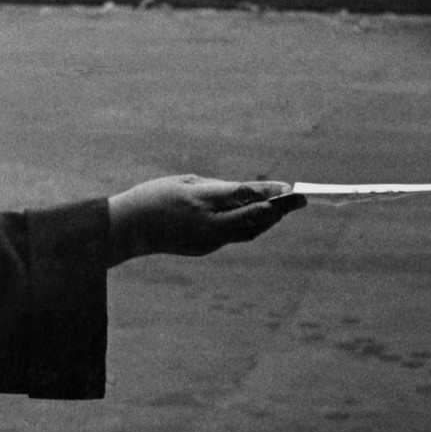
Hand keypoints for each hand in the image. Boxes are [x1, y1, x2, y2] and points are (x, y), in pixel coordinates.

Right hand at [107, 176, 304, 264]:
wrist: (127, 229)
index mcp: (199, 200)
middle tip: (302, 199)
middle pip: (252, 217)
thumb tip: (251, 192)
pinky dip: (250, 225)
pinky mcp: (205, 249)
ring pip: (247, 231)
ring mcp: (207, 240)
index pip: (241, 196)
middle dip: (280, 209)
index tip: (289, 187)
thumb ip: (219, 188)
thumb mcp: (187, 182)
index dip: (268, 192)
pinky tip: (260, 216)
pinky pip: (235, 236)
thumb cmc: (156, 196)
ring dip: (268, 219)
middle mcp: (206, 224)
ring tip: (286, 206)